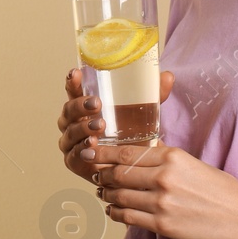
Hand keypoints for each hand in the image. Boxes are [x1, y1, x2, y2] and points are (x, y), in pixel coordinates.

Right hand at [57, 66, 174, 182]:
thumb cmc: (132, 134)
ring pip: (70, 132)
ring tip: (99, 126)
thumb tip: (168, 76)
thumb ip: (154, 94)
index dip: (73, 82)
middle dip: (81, 106)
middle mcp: (74, 123)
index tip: (76, 73)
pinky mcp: (75, 162)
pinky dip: (81, 149)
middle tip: (97, 104)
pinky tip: (91, 146)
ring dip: (83, 128)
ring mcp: (72, 143)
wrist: (134, 166)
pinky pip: (73, 154)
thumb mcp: (144, 112)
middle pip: (69, 110)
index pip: (74, 91)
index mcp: (85, 106)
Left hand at [86, 142, 237, 238]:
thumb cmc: (220, 189)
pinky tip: (114, 210)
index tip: (90, 151)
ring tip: (104, 192)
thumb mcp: (192, 163)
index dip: (102, 152)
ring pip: (119, 196)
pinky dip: (116, 212)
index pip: (126, 153)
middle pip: (118, 174)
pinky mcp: (163, 225)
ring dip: (107, 194)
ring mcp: (162, 202)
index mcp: (172, 157)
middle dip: (102, 174)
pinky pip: (128, 217)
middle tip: (95, 174)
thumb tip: (139, 150)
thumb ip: (165, 157)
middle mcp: (164, 177)